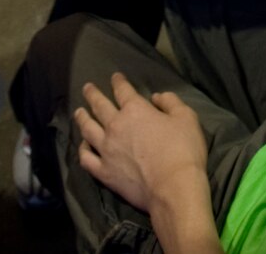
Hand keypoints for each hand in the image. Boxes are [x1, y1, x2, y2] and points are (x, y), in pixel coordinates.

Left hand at [74, 74, 208, 214]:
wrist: (173, 189)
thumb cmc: (183, 151)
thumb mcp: (187, 118)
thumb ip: (171, 102)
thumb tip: (157, 96)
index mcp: (136, 110)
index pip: (123, 90)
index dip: (118, 82)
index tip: (115, 77)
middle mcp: (115, 126)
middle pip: (99, 106)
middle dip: (92, 94)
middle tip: (86, 88)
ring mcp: (106, 150)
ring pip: (87, 129)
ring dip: (82, 118)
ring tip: (79, 112)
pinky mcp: (104, 172)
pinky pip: (86, 158)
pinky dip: (82, 150)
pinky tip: (83, 145)